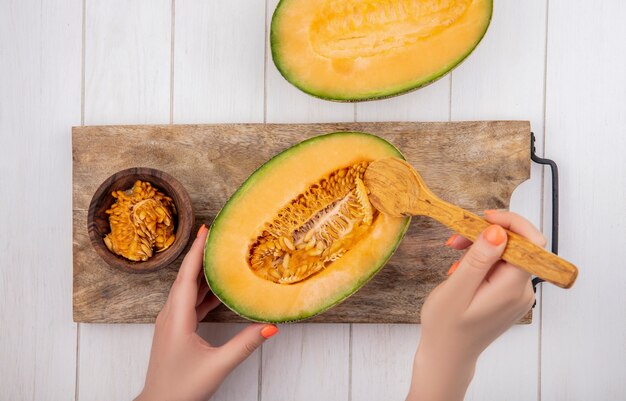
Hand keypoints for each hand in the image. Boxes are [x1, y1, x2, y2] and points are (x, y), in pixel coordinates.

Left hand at [136, 225, 278, 400]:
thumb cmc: (181, 390)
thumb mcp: (218, 366)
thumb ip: (245, 345)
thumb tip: (270, 326)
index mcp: (176, 319)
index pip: (187, 277)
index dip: (196, 252)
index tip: (206, 230)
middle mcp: (170, 315)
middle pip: (187, 277)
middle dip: (201, 254)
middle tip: (218, 236)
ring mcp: (171, 322)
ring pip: (187, 289)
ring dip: (203, 272)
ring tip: (221, 256)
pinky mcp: (175, 329)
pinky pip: (189, 302)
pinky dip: (203, 291)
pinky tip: (218, 289)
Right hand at [407, 211, 544, 400]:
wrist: (447, 355)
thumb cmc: (446, 327)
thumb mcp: (456, 290)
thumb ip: (479, 260)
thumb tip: (498, 232)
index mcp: (512, 289)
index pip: (531, 243)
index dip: (511, 223)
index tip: (484, 217)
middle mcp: (522, 291)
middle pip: (516, 246)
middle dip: (487, 234)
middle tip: (455, 238)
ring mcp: (516, 295)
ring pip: (506, 255)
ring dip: (480, 247)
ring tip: (453, 254)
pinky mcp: (508, 296)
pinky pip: (500, 268)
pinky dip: (481, 261)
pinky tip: (461, 269)